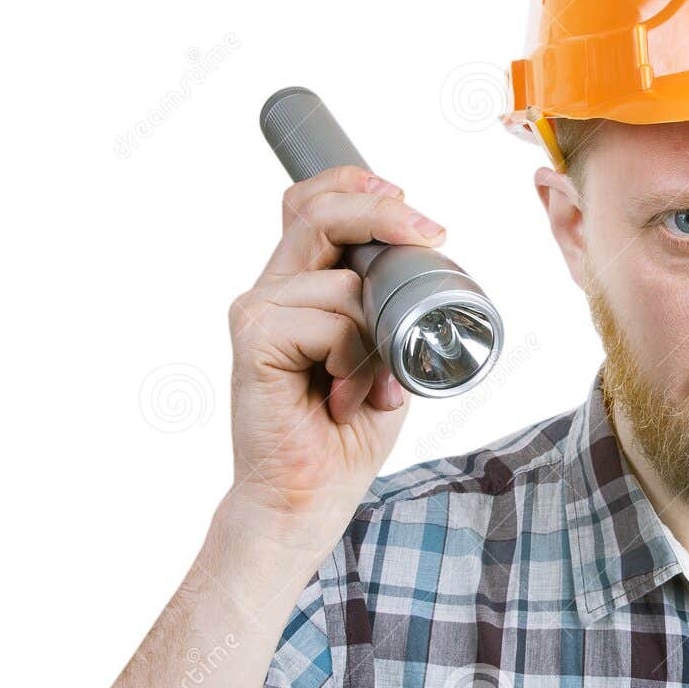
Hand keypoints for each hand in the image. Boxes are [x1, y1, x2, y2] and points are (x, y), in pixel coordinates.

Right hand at [223, 164, 447, 553]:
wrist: (304, 499)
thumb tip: (419, 259)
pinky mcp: (254, 338)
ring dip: (375, 337)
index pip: (312, 207)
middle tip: (434, 235)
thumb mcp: (382, 357)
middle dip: (382, 213)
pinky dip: (354, 360)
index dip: (356, 188)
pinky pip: (331, 321)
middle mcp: (271, 292)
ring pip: (339, 282)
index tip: (408, 202)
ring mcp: (257, 311)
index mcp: (298, 289)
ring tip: (362, 388)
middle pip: (317, 213)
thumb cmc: (343, 435)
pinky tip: (339, 397)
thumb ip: (387, 308)